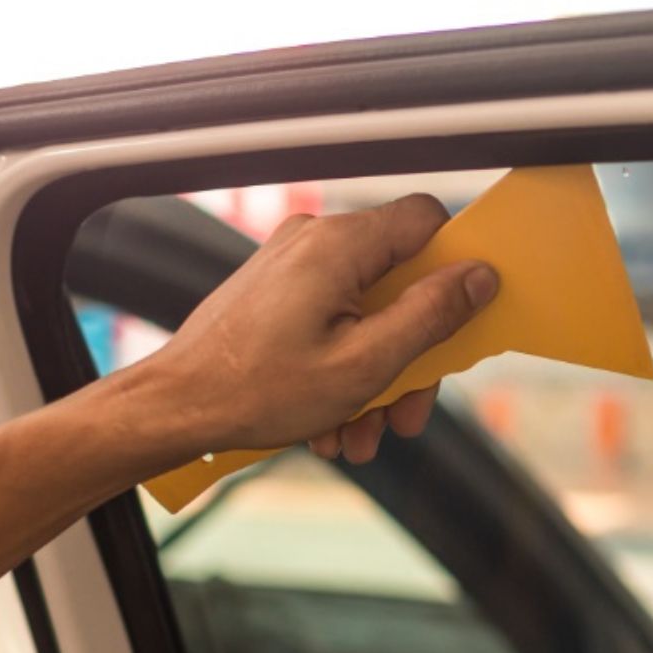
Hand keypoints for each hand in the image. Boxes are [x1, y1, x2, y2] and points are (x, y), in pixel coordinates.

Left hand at [136, 194, 496, 463]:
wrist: (173, 407)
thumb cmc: (254, 389)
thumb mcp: (366, 362)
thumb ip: (431, 315)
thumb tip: (479, 278)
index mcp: (340, 246)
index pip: (428, 221)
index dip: (457, 265)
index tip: (468, 313)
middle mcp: (315, 241)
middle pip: (401, 280)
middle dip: (414, 351)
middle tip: (408, 409)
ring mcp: (293, 265)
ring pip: (369, 309)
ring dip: (378, 374)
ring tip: (363, 431)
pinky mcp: (278, 291)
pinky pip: (336, 320)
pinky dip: (345, 367)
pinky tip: (334, 422)